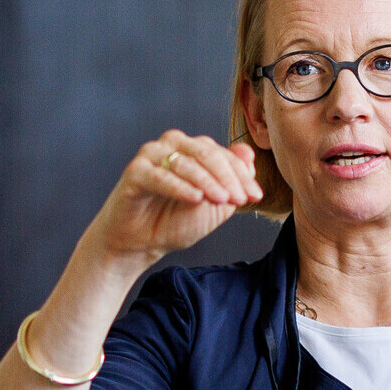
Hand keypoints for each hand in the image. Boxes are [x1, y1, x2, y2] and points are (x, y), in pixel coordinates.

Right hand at [87, 131, 265, 263]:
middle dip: (227, 177)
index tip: (256, 196)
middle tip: (239, 199)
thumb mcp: (214, 205)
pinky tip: (195, 198)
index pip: (224, 155)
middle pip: (207, 153)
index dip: (242, 176)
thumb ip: (231, 181)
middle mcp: (173, 145)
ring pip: (185, 162)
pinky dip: (179, 186)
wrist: (141, 243)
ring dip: (207, 181)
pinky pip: (160, 176)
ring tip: (221, 200)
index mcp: (194, 150)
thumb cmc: (176, 221)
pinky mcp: (134, 171)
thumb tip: (248, 154)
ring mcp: (152, 155)